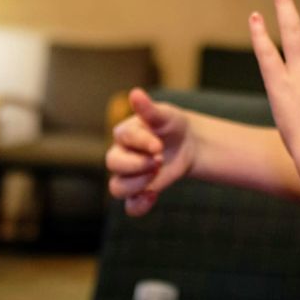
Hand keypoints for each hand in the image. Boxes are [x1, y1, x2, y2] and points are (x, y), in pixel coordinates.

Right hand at [106, 88, 194, 215]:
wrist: (187, 144)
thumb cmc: (171, 125)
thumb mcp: (165, 115)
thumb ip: (149, 109)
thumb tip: (135, 93)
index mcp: (125, 133)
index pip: (123, 137)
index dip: (140, 142)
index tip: (159, 144)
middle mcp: (121, 154)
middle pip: (113, 164)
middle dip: (137, 164)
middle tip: (159, 159)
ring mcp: (129, 175)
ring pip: (116, 188)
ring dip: (136, 184)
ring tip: (157, 173)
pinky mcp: (139, 192)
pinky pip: (130, 206)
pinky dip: (139, 205)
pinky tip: (153, 195)